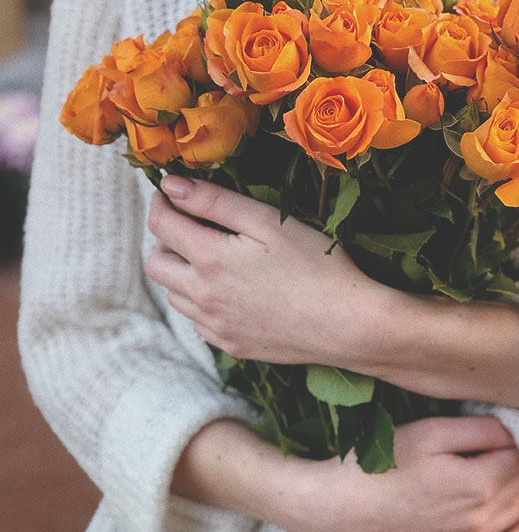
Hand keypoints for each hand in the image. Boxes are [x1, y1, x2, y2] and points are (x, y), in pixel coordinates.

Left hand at [146, 176, 388, 368]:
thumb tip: (170, 186)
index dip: (161, 201)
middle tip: (191, 226)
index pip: (160, 224)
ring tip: (212, 258)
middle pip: (156, 264)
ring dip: (181, 272)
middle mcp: (203, 297)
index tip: (170, 192)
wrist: (348, 325)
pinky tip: (229, 292)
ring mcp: (216, 326)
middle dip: (164, 239)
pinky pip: (197, 322)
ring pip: (174, 296)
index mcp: (210, 259)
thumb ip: (214, 201)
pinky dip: (200, 302)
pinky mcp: (232, 345)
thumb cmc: (316, 265)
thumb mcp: (267, 221)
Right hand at [278, 416, 518, 531]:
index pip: (518, 454)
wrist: (343, 506)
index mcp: (478, 483)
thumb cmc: (382, 463)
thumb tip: (513, 430)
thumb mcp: (431, 432)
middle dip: (515, 457)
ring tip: (501, 463)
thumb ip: (479, 429)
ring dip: (515, 485)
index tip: (502, 421)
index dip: (513, 434)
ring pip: (512, 510)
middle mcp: (479, 517)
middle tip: (497, 437)